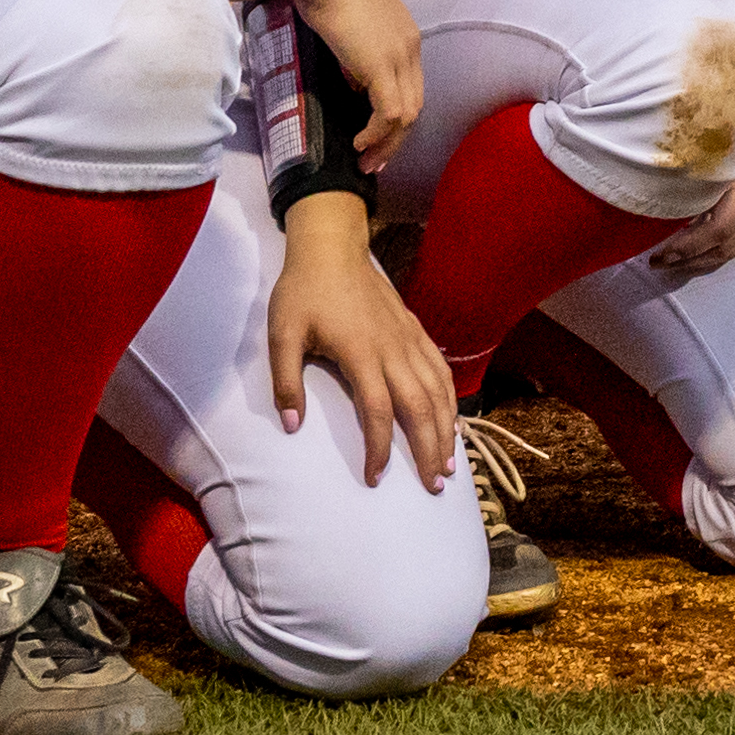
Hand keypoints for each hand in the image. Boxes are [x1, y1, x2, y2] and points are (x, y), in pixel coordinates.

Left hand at [266, 198, 460, 488]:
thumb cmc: (302, 292)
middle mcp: (393, 348)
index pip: (379, 410)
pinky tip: (453, 419)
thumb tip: (292, 427)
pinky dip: (451, 398)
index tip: (376, 478)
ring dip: (447, 428)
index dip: (380, 448)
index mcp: (361, 352)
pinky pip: (441, 369)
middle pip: (420, 406)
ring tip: (452, 464)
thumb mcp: (281, 334)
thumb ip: (286, 381)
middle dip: (430, 449)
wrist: (331, 248)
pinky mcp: (414, 330)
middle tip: (434, 485)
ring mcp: (408, 338)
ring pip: (438, 390)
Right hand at [295, 0, 428, 167]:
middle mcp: (411, 46)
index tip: (378, 136)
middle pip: (415, 103)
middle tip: (375, 160)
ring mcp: (400, 56)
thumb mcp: (349, 23)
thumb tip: (353, 79)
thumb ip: (357, 50)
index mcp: (406, 34)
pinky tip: (358, 143)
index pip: (411, 83)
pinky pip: (389, 113)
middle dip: (396, 137)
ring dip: (387, 143)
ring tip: (366, 161)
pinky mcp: (381, 66)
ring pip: (407, 114)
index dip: (397, 114)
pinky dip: (376, 134)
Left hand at [652, 141, 734, 279]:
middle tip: (658, 262)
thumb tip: (665, 195)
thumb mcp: (714, 146)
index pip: (719, 230)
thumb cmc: (733, 130)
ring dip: (699, 261)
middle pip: (725, 247)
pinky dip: (713, 252)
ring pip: (733, 251)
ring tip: (670, 263)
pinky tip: (692, 254)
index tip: (660, 254)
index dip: (688, 247)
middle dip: (689, 260)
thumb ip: (697, 171)